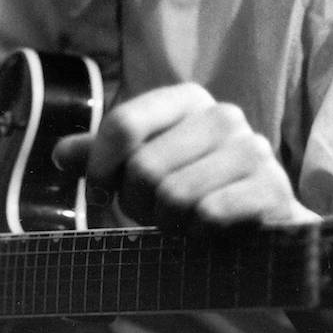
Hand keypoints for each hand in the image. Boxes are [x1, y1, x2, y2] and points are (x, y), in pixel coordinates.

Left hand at [52, 82, 316, 228]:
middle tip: (152, 215)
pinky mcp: (272, 188)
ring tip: (181, 224)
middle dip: (137, 204)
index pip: (123, 124)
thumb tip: (60, 154)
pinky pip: (209, 214)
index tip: (98, 192)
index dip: (99, 166)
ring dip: (169, 223)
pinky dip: (199, 233)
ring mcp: (253, 149)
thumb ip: (102, 157)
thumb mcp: (145, 167)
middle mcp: (223, 115)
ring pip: (175, 195)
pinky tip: (209, 232)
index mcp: (187, 99)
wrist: (266, 227)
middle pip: (144, 167)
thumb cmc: (194, 190)